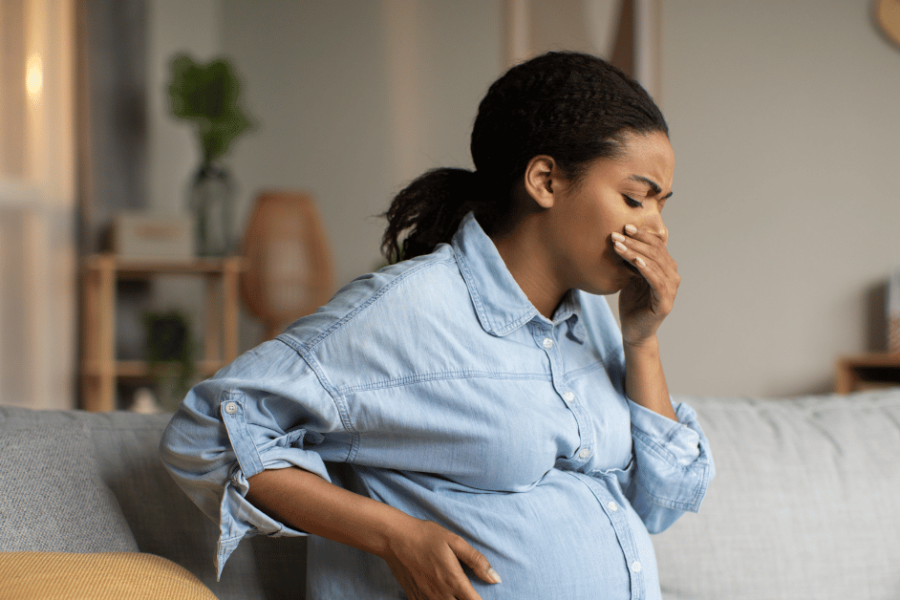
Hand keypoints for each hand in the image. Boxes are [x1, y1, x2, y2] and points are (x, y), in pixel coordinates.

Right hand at [381, 518, 500, 599]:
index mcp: (454, 581)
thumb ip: (477, 561)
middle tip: (468, 594)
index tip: (486, 599)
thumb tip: (495, 579)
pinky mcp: (414, 596)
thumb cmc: (427, 536)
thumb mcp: (455, 542)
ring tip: (454, 593)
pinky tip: (439, 595)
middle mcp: (441, 594)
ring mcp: (426, 597)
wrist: (396, 538)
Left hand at [612, 224, 679, 345]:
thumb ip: (634, 260)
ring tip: (618, 245)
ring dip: (635, 252)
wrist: (633, 330)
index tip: (625, 226)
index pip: (657, 245)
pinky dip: (646, 269)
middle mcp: (673, 276)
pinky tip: (635, 261)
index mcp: (666, 268)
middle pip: (655, 252)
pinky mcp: (665, 302)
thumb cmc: (632, 302)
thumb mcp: (632, 276)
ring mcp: (671, 290)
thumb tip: (626, 237)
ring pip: (654, 264)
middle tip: (617, 234)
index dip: (642, 235)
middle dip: (635, 242)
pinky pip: (656, 281)